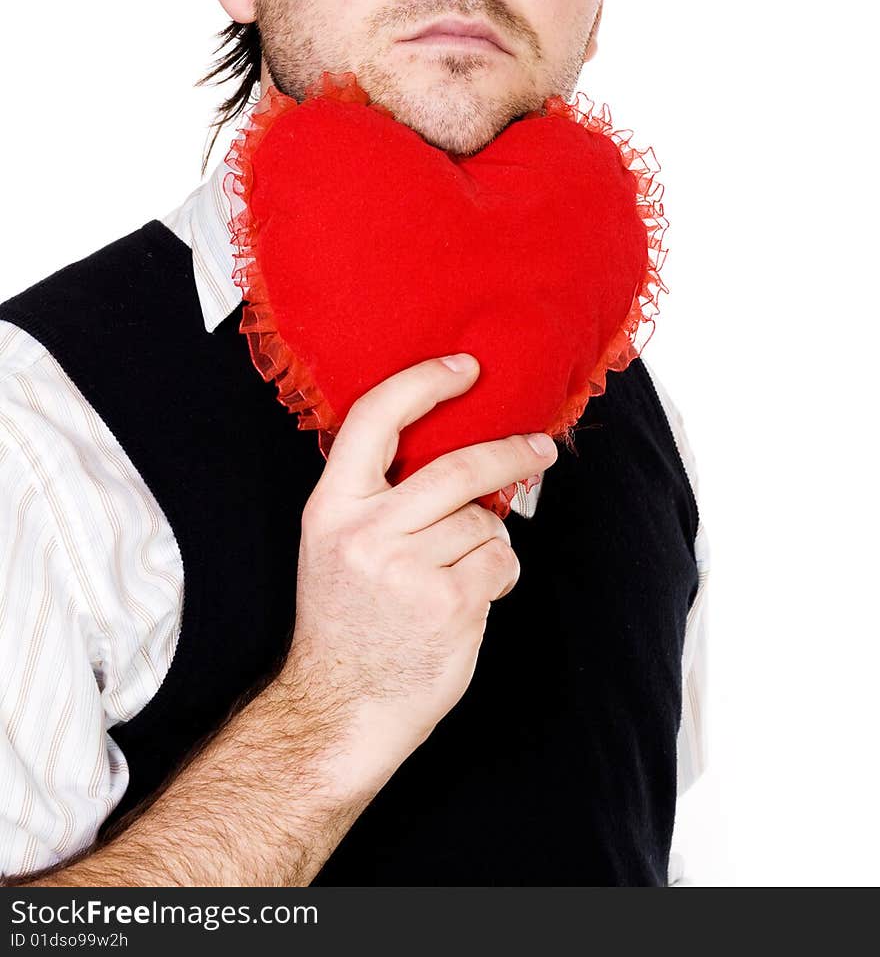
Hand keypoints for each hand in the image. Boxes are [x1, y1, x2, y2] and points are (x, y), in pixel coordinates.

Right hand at [282, 354, 557, 764]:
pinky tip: (472, 596)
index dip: (424, 382)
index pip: (375, 417)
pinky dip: (498, 573)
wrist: (338, 709)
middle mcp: (366, 531)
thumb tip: (456, 449)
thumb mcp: (334, 544)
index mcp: (331, 506)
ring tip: (460, 574)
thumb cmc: (345, 624)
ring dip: (489, 542)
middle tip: (539, 448)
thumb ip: (377, 495)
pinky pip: (499, 561)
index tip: (465, 367)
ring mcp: (407, 568)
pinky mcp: (448, 603)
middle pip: (457, 468)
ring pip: (483, 522)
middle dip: (510, 453)